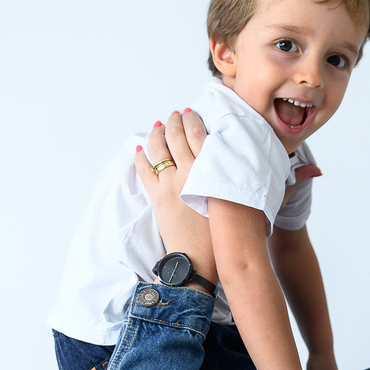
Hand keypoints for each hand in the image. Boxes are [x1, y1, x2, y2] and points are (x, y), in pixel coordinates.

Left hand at [133, 110, 216, 285]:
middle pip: (176, 137)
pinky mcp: (156, 196)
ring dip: (156, 134)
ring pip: (158, 149)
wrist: (198, 256)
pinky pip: (144, 170)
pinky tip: (140, 149)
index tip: (191, 114)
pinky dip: (141, 157)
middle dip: (174, 122)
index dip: (192, 121)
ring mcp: (169, 184)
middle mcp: (188, 173)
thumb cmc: (220, 232)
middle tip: (174, 115)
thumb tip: (225, 160)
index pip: (198, 135)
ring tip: (158, 125)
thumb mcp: (230, 198)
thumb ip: (226, 176)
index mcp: (209, 171)